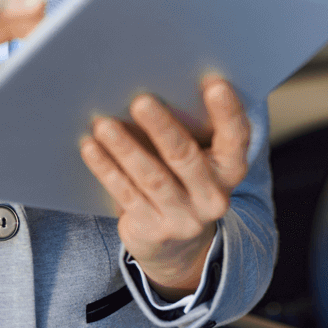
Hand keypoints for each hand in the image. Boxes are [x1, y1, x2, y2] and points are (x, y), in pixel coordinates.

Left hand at [79, 75, 250, 297]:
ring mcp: (184, 218)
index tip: (214, 83)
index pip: (236, 138)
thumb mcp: (202, 158)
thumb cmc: (186, 180)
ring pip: (152, 178)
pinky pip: (126, 195)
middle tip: (140, 101)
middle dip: (162, 127)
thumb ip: (195, 129)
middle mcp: (213, 197)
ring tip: (103, 124)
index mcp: (231, 170)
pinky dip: (107, 169)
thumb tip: (157, 81)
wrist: (180, 247)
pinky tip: (91, 148)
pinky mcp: (154, 230)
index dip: (227, 111)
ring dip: (125, 148)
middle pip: (186, 157)